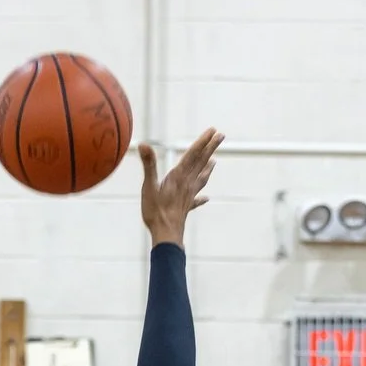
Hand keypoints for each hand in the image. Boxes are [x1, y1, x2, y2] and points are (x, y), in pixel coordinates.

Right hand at [139, 128, 223, 245]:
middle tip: (221, 136)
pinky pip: (196, 200)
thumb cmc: (156, 212)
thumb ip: (148, 165)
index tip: (213, 130)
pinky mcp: (186, 208)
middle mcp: (187, 183)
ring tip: (215, 161)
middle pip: (201, 162)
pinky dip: (201, 197)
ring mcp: (188, 196)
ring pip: (201, 178)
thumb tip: (144, 145)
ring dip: (208, 168)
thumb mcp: (148, 186)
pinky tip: (205, 198)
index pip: (193, 154)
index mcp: (178, 176)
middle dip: (211, 148)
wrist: (166, 235)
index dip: (202, 141)